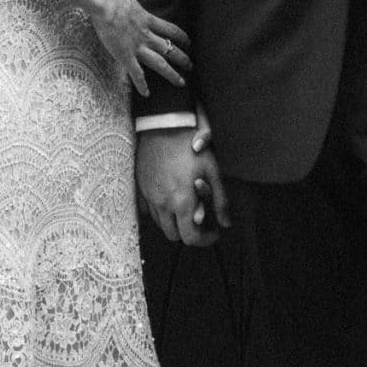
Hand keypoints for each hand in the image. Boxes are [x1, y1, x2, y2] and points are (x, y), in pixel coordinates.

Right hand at [90, 0, 191, 97]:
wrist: (106, 4)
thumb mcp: (128, 2)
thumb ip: (131, 9)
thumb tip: (128, 7)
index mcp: (147, 20)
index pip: (170, 29)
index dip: (181, 36)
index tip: (188, 41)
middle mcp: (146, 35)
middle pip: (170, 48)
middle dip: (182, 57)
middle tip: (190, 65)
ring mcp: (137, 47)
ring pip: (160, 63)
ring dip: (171, 73)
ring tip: (181, 82)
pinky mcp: (125, 55)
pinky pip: (136, 73)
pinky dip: (142, 85)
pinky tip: (146, 94)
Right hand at [136, 112, 230, 247]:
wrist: (163, 127)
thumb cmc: (191, 148)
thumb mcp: (212, 172)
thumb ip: (220, 201)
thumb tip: (226, 224)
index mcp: (182, 203)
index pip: (191, 238)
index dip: (205, 240)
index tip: (213, 232)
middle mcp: (162, 205)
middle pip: (174, 235)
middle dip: (188, 232)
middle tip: (200, 219)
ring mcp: (148, 197)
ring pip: (160, 224)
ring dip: (174, 222)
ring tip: (185, 207)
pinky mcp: (140, 188)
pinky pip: (148, 210)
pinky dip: (160, 211)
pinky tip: (169, 199)